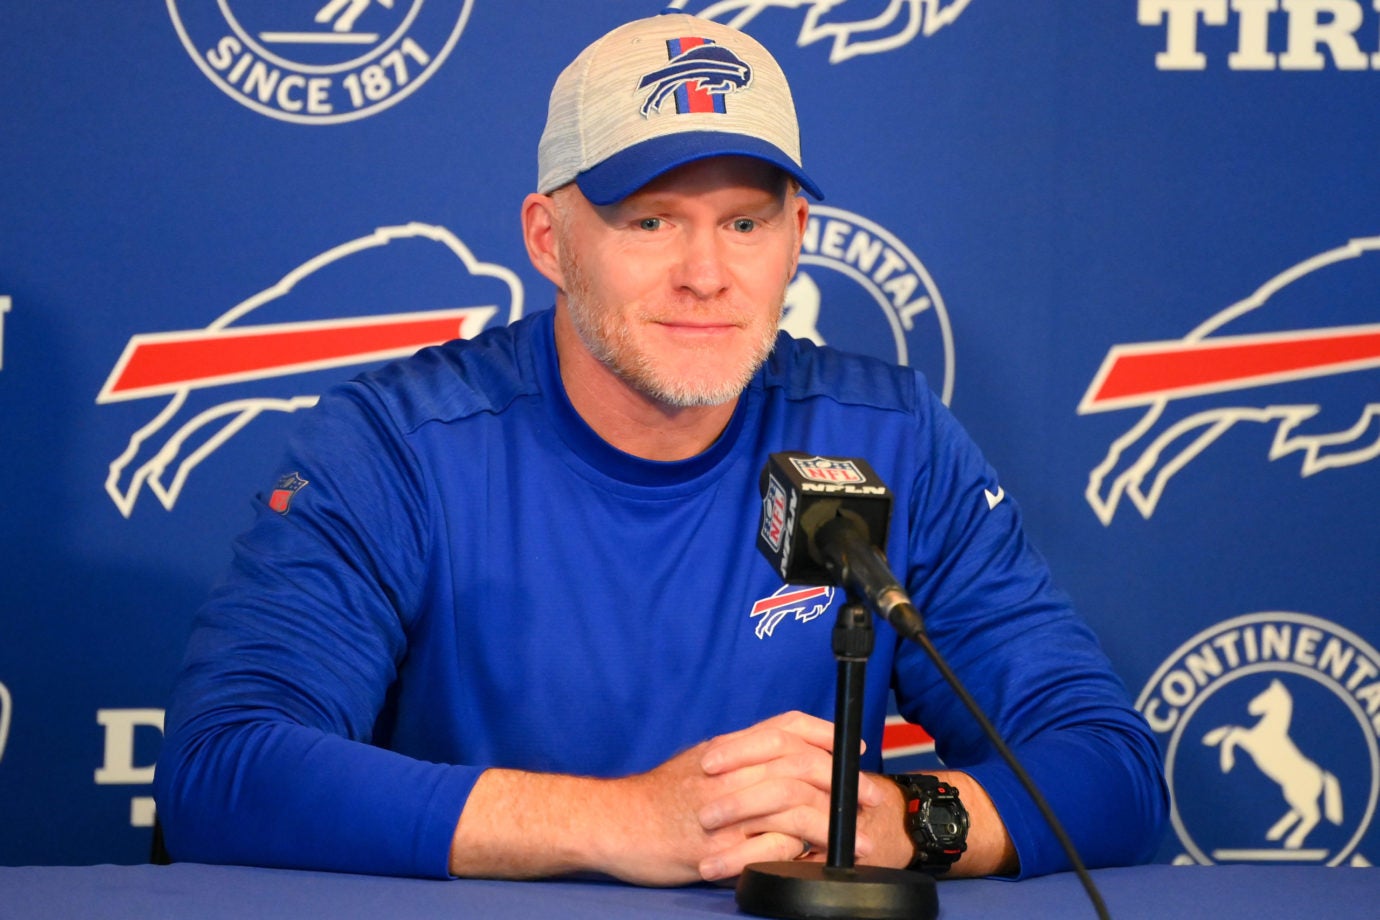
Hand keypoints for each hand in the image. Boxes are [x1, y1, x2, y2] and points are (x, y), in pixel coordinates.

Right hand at [671, 711, 884, 881]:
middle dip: (843, 780)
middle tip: (869, 797)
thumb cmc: (657, 796)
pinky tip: (812, 856)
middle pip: (800, 764)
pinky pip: (768, 845)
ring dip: (830, 820)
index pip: (787, 727)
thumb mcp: (700, 762)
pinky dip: (796, 849)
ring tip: (854, 837)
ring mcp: (725, 809)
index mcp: (729, 748)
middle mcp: (730, 771)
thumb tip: (782, 759)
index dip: (828, 735)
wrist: (613, 821)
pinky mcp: (718, 847)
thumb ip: (741, 758)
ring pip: (792, 803)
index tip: (857, 745)